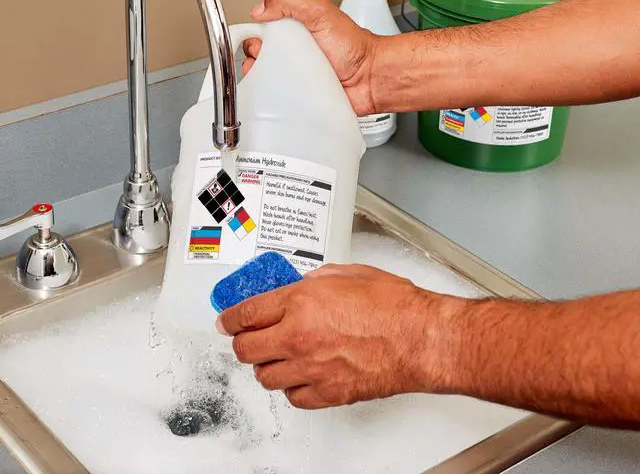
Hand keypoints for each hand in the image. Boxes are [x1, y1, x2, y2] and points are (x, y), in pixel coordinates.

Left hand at [216, 263, 460, 408]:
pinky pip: (293, 396)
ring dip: (267, 364)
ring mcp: (310, 368)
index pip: (246, 313)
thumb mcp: (346, 274)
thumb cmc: (392, 305)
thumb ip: (313, 281)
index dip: (229, 318)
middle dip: (242, 342)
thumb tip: (297, 286)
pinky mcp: (327, 393)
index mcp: (300, 303)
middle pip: (246, 349)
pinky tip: (301, 374)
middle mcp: (298, 337)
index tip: (226, 320)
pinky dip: (292, 386)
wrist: (419, 337)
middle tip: (248, 336)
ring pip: (265, 377)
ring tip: (278, 354)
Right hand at [243, 0, 379, 116]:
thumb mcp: (319, 9)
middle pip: (258, 58)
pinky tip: (276, 97)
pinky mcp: (300, 97)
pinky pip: (279, 100)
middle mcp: (293, 53)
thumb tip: (260, 9)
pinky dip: (274, 100)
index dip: (253, 36)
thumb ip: (289, 1)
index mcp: (294, 30)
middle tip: (266, 61)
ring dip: (262, 82)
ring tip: (273, 80)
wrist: (371, 77)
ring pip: (266, 81)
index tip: (256, 42)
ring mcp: (296, 76)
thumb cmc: (353, 46)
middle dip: (254, 60)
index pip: (261, 32)